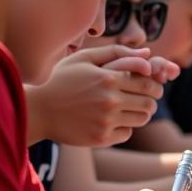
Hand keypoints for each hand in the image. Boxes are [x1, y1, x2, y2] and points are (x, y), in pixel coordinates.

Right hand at [26, 47, 179, 146]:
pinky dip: (124, 127)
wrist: (37, 110)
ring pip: (141, 119)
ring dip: (141, 113)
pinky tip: (113, 121)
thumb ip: (116, 52)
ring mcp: (105, 121)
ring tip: (130, 108)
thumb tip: (147, 53)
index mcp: (108, 78)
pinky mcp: (100, 138)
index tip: (151, 85)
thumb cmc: (61, 79)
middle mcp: (110, 101)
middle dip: (151, 100)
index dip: (154, 84)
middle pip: (149, 103)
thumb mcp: (84, 58)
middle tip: (145, 98)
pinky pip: (126, 133)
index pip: (148, 83)